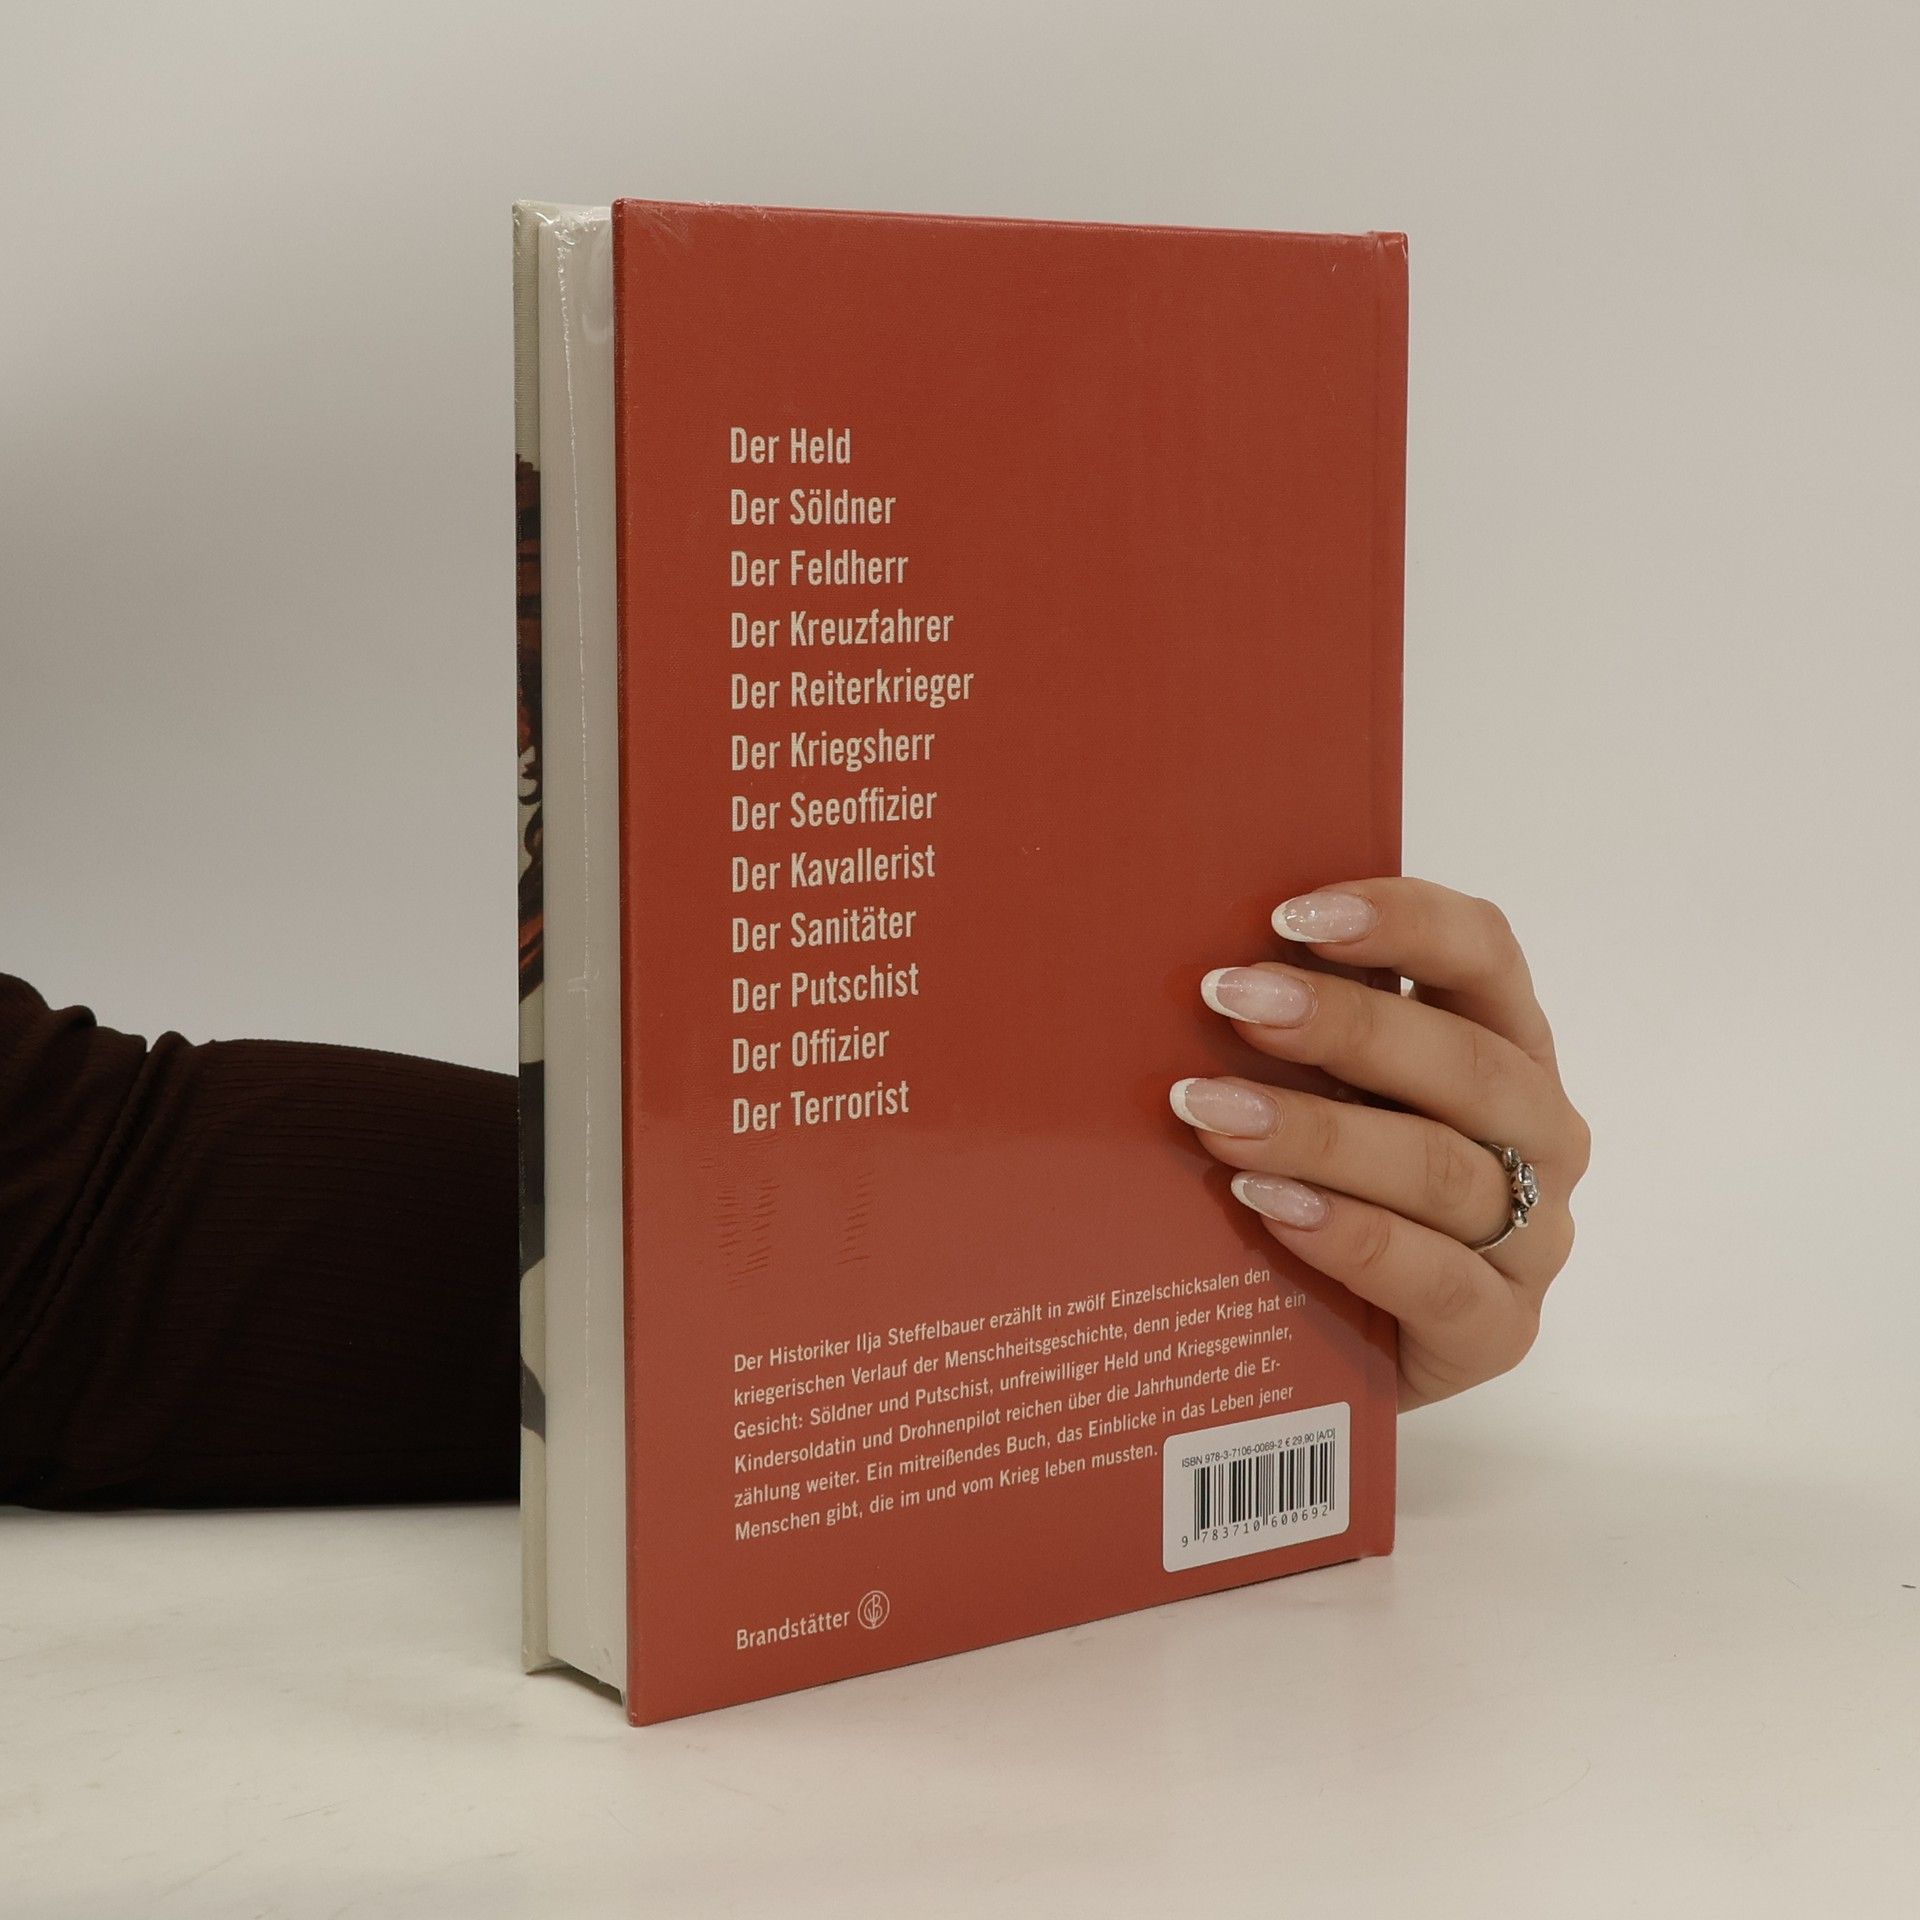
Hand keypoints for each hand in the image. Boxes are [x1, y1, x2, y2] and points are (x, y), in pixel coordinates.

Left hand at [1168, 877, 1587, 1409]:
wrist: (1347, 1352)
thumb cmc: (1333, 1186)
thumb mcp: (1326, 1091)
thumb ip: (1300, 1028)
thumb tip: (1204, 961)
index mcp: (1504, 1045)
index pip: (1484, 954)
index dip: (1403, 920)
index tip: (1291, 914)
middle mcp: (1537, 1132)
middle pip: (1463, 1061)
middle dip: (1342, 1024)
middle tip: (1229, 1001)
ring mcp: (1532, 1236)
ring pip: (1440, 1169)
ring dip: (1318, 1133)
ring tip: (1213, 1113)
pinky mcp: (1499, 1331)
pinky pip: (1433, 1277)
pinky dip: (1348, 1235)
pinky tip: (1270, 1207)